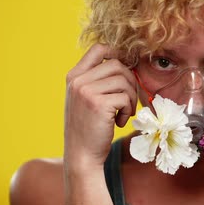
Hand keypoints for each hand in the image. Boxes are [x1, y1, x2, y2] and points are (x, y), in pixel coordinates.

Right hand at [64, 43, 136, 168]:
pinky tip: (119, 122)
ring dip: (130, 98)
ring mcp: (86, 91)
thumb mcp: (86, 99)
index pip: (98, 48)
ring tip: (123, 113)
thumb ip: (97, 80)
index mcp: (74, 76)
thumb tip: (126, 63)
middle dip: (129, 81)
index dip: (117, 52)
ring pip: (123, 80)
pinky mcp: (98, 104)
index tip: (127, 65)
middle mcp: (77, 81)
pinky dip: (128, 110)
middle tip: (127, 100)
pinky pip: (125, 97)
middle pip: (116, 64)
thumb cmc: (89, 128)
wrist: (81, 155)